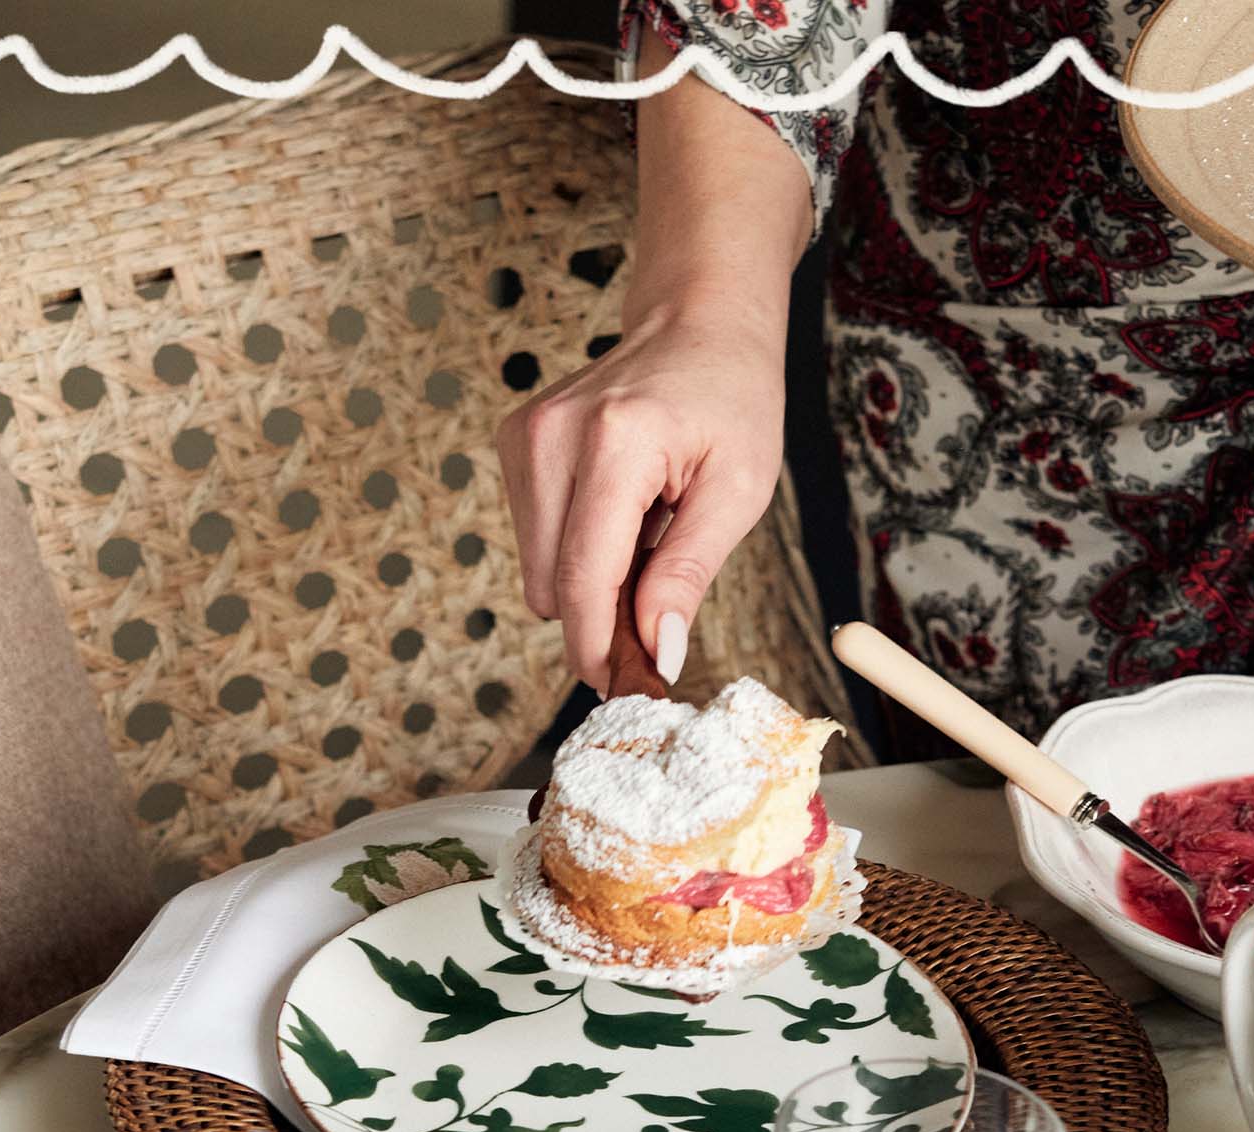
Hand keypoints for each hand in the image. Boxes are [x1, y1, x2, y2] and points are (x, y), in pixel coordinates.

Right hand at [495, 296, 786, 692]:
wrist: (699, 323)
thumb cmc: (732, 400)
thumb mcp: (739, 490)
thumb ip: (690, 573)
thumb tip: (658, 651)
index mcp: (616, 443)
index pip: (583, 577)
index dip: (598, 646)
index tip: (625, 687)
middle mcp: (552, 435)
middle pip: (550, 584)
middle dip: (599, 616)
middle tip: (659, 609)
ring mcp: (524, 435)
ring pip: (537, 569)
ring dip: (589, 579)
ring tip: (647, 537)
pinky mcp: (514, 442)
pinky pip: (534, 538)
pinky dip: (576, 547)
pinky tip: (620, 514)